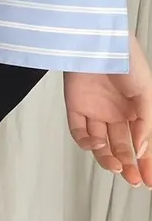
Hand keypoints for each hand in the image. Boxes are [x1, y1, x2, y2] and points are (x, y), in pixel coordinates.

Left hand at [65, 35, 151, 186]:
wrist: (97, 39)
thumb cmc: (125, 58)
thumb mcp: (146, 92)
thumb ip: (145, 123)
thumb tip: (141, 150)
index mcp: (136, 109)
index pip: (141, 142)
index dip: (146, 162)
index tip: (149, 180)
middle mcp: (116, 112)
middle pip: (121, 146)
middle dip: (128, 165)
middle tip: (133, 179)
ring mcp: (95, 110)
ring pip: (101, 144)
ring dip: (108, 158)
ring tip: (117, 166)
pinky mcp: (76, 106)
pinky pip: (79, 132)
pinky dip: (87, 143)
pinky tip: (97, 144)